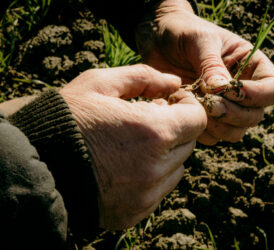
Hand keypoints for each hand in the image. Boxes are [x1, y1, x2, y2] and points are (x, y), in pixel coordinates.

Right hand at [59, 65, 206, 228]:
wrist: (36, 162)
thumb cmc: (68, 118)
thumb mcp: (100, 83)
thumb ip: (144, 77)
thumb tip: (173, 82)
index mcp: (153, 132)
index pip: (198, 119)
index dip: (187, 107)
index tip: (170, 103)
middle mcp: (156, 167)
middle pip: (188, 144)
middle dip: (175, 128)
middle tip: (149, 119)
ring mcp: (147, 194)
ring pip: (177, 169)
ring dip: (166, 154)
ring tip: (136, 143)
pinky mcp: (136, 212)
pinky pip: (160, 190)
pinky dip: (153, 176)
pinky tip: (128, 166)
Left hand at [135, 0, 273, 144]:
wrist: (156, 40)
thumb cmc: (183, 32)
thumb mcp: (199, 40)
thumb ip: (212, 65)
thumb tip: (222, 91)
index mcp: (251, 65)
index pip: (273, 89)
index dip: (258, 96)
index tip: (231, 91)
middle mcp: (242, 89)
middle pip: (255, 116)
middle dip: (234, 114)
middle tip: (210, 105)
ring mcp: (225, 107)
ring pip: (236, 131)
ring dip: (218, 127)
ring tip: (196, 109)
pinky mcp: (205, 118)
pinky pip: (212, 137)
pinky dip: (200, 131)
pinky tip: (184, 113)